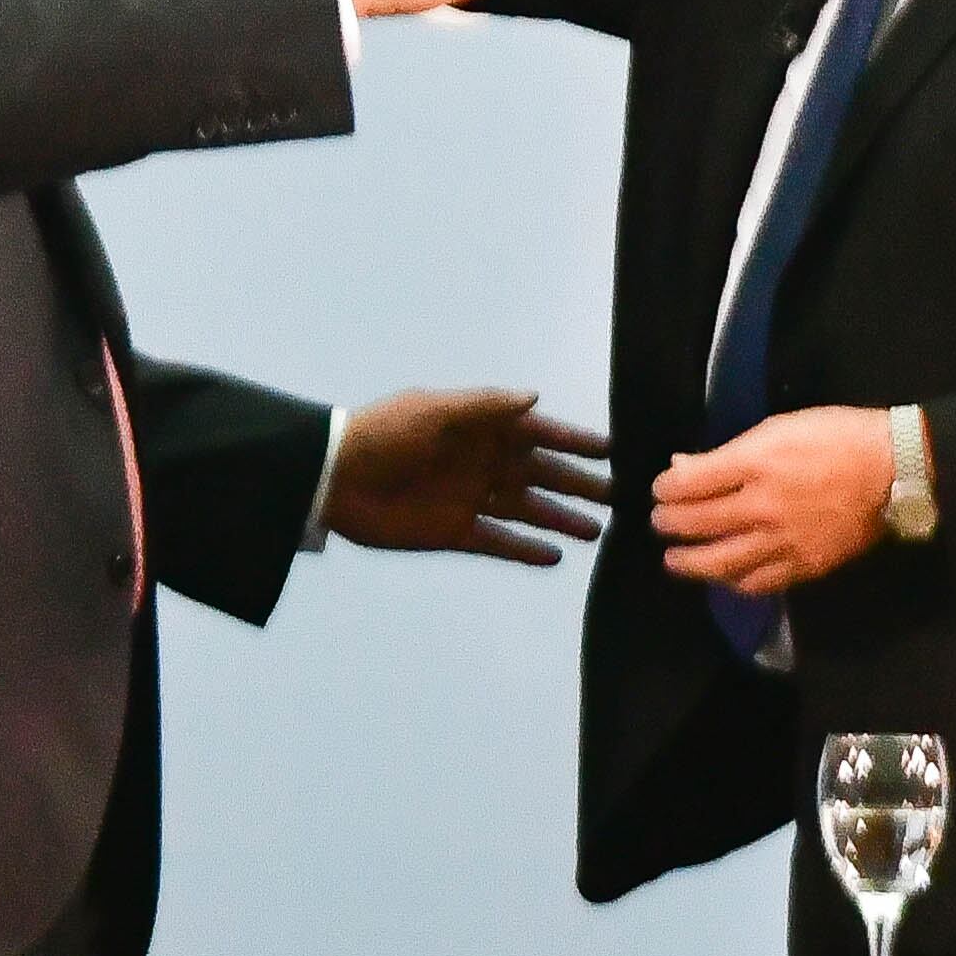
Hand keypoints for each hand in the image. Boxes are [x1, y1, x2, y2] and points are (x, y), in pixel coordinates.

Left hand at [324, 389, 607, 563]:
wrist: (334, 478)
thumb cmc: (385, 435)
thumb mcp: (434, 410)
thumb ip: (486, 406)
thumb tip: (536, 398)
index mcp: (480, 428)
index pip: (538, 433)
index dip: (574, 441)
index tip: (612, 450)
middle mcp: (483, 462)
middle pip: (542, 474)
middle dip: (579, 484)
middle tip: (621, 497)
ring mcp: (471, 499)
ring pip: (527, 510)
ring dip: (560, 520)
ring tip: (597, 532)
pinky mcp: (455, 532)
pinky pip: (499, 543)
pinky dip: (526, 551)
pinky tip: (555, 558)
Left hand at [654, 407, 894, 596]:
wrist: (894, 469)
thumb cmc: (837, 437)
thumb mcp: (778, 427)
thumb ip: (728, 452)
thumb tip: (684, 467)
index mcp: (754, 463)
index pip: (687, 484)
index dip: (665, 489)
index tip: (662, 490)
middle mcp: (761, 506)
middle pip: (696, 524)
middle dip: (668, 524)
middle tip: (661, 523)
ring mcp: (782, 541)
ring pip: (720, 563)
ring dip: (689, 563)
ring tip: (675, 559)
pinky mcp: (804, 566)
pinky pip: (758, 583)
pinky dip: (733, 582)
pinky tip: (723, 577)